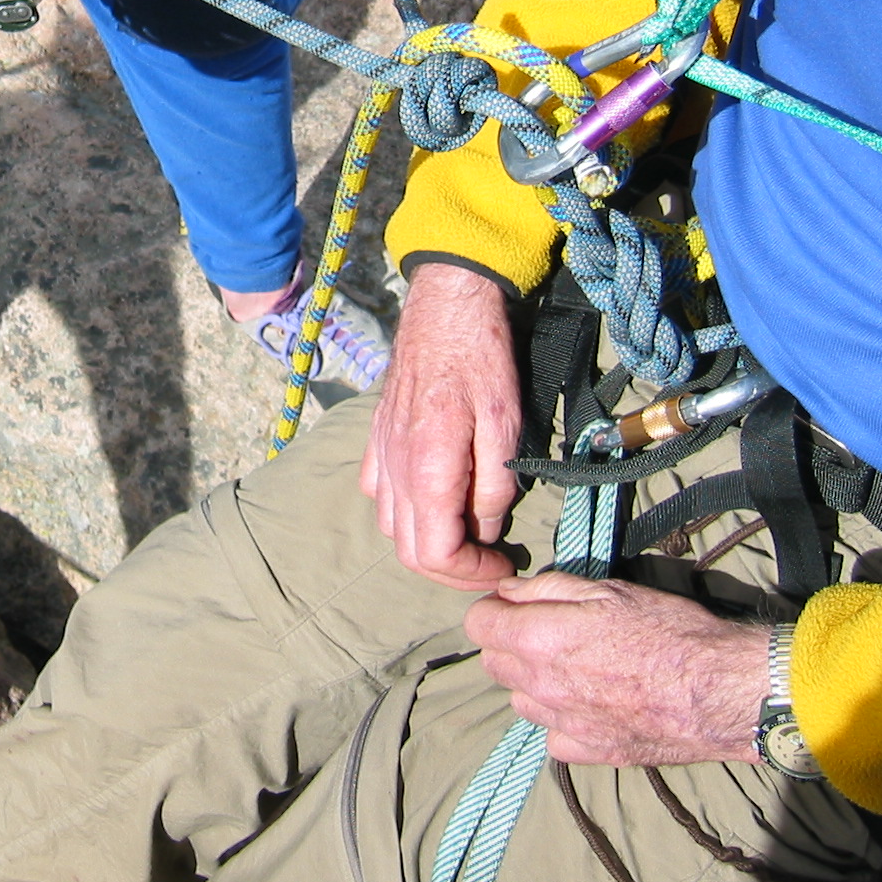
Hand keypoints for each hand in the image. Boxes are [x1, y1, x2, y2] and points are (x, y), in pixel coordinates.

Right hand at [360, 264, 522, 588]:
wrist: (446, 307)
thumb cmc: (482, 359)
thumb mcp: (506, 424)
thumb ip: (494, 487)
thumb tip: (485, 530)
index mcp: (427, 468)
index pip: (436, 553)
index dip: (472, 573)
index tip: (504, 565)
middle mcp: (394, 469)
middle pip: (409, 553)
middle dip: (452, 571)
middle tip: (490, 562)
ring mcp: (380, 454)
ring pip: (391, 529)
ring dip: (428, 545)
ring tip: (467, 537)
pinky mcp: (376, 440)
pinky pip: (378, 495)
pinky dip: (404, 514)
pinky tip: (431, 501)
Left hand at [466, 572, 768, 764]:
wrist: (721, 690)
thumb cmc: (669, 630)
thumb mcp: (609, 590)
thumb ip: (547, 589)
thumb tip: (506, 591)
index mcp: (539, 639)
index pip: (477, 625)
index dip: (494, 610)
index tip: (516, 606)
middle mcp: (541, 686)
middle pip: (493, 664)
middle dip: (511, 644)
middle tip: (551, 633)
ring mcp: (562, 724)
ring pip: (520, 701)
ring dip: (535, 684)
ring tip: (577, 669)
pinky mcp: (588, 752)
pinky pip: (552, 737)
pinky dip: (563, 722)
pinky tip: (592, 706)